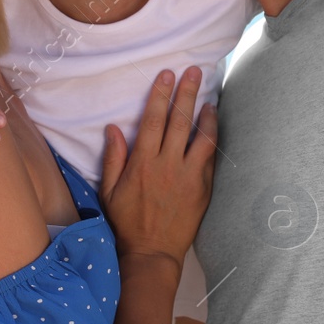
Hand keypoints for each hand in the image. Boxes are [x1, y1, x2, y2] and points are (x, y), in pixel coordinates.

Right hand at [99, 67, 217, 263]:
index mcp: (142, 163)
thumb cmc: (127, 222)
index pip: (153, 119)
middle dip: (186, 92)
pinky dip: (213, 138)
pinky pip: (210, 157)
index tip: (166, 75)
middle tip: (193, 70)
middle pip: (179, 121)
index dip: (160, 94)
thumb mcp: (109, 190)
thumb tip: (113, 127)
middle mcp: (167, 165)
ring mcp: (188, 176)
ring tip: (208, 97)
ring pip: (201, 137)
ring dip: (205, 114)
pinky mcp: (203, 188)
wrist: (152, 253)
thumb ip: (114, 157)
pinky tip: (213, 126)